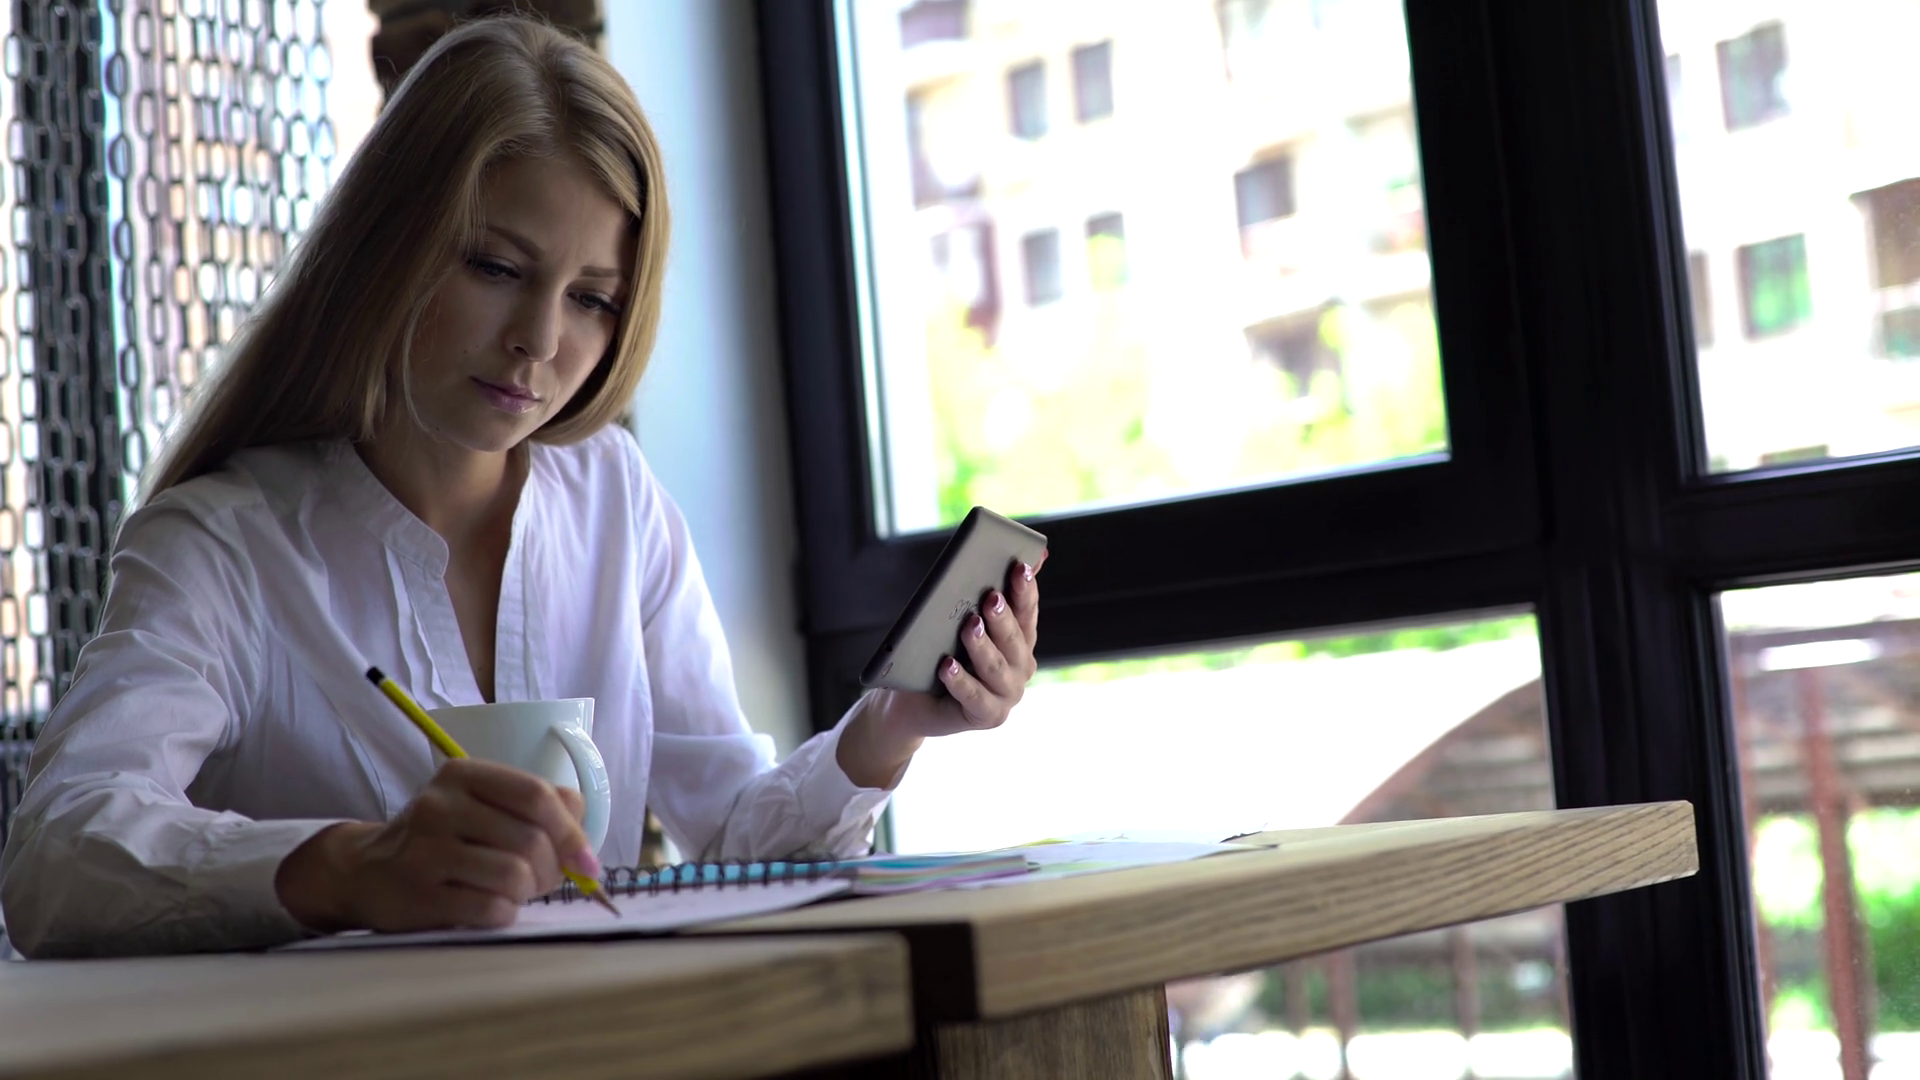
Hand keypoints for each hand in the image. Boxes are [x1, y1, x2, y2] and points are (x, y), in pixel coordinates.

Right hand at [275, 758, 598, 932]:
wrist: (365, 871)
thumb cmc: (442, 838)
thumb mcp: (482, 806)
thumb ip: (539, 809)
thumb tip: (585, 844)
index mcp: (463, 775)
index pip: (537, 796)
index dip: (572, 832)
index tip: (587, 862)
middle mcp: (440, 806)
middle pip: (532, 840)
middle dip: (553, 869)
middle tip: (543, 882)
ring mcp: (424, 851)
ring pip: (515, 875)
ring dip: (527, 893)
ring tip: (512, 892)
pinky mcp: (418, 896)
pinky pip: (491, 909)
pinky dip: (504, 913)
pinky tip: (489, 908)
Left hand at [837, 553, 1045, 786]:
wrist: (914, 701)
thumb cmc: (941, 652)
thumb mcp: (960, 620)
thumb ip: (990, 592)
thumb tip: (1034, 555)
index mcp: (1020, 640)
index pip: (1027, 611)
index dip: (1024, 590)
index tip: (1018, 566)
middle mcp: (1021, 667)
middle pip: (1014, 640)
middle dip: (1002, 618)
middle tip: (989, 597)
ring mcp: (1008, 694)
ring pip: (996, 668)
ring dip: (982, 646)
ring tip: (968, 626)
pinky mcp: (989, 717)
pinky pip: (974, 697)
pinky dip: (960, 681)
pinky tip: (946, 665)